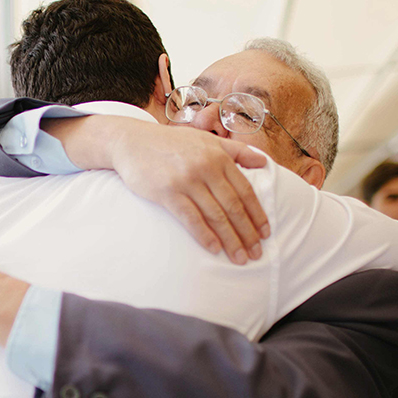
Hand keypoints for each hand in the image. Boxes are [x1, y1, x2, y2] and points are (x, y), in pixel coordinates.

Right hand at [111, 123, 270, 262]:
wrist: (132, 141)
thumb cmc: (171, 142)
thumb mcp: (206, 139)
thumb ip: (236, 150)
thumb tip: (263, 162)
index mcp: (219, 156)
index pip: (245, 190)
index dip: (257, 214)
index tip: (265, 233)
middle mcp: (206, 167)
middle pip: (233, 206)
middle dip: (247, 233)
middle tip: (256, 253)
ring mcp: (186, 180)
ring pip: (215, 215)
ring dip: (230, 239)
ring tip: (239, 257)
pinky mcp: (167, 192)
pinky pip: (190, 218)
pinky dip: (204, 235)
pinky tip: (214, 248)